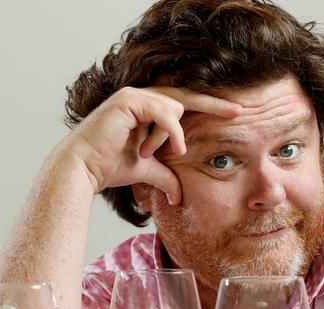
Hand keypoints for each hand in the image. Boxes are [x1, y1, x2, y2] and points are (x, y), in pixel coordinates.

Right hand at [59, 86, 240, 203]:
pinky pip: (164, 113)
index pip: (183, 104)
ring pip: (174, 108)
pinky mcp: (128, 101)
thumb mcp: (147, 171)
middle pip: (186, 96)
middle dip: (213, 104)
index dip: (208, 107)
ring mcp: (134, 96)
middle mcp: (141, 97)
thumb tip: (179, 197)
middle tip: (239, 111)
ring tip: (147, 152)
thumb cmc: (110, 167)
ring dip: (169, 136)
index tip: (234, 113)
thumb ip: (166, 177)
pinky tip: (172, 148)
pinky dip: (170, 132)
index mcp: (147, 110)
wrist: (84, 170)